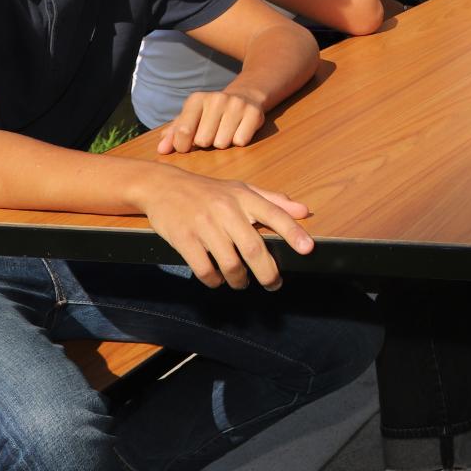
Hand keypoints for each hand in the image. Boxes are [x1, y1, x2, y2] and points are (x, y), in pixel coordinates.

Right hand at [137, 169, 313, 290]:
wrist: (162, 186)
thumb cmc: (208, 191)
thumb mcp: (241, 189)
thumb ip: (273, 201)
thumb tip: (304, 211)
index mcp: (243, 197)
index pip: (274, 214)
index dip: (293, 232)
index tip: (308, 249)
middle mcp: (226, 210)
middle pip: (254, 249)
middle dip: (268, 273)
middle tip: (273, 284)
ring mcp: (204, 224)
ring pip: (230, 264)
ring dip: (240, 280)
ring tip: (242, 282)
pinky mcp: (184, 238)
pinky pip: (205, 269)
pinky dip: (214, 281)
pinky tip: (217, 280)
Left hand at [158, 90, 265, 153]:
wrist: (244, 96)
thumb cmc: (210, 113)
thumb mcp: (191, 118)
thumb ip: (174, 133)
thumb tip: (161, 150)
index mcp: (196, 99)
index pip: (184, 131)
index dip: (183, 145)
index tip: (186, 146)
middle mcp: (216, 98)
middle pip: (204, 141)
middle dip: (206, 143)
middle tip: (211, 132)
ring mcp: (237, 105)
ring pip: (222, 143)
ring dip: (222, 143)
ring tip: (225, 130)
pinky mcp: (254, 113)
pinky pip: (240, 142)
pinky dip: (238, 141)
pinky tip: (238, 129)